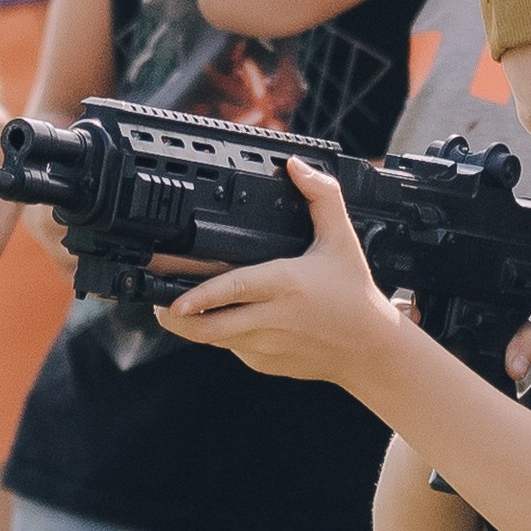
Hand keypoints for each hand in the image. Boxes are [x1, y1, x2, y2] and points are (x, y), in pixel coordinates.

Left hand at [163, 160, 405, 382]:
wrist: (370, 350)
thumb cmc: (354, 295)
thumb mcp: (342, 240)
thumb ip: (321, 198)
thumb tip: (296, 166)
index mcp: (286, 284)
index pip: (233, 291)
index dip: (198, 296)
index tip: (174, 299)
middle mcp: (272, 319)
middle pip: (209, 327)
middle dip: (177, 319)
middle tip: (160, 302)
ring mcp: (267, 346)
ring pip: (215, 340)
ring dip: (194, 326)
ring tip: (179, 309)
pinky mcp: (265, 364)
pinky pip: (232, 350)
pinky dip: (222, 336)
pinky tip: (222, 320)